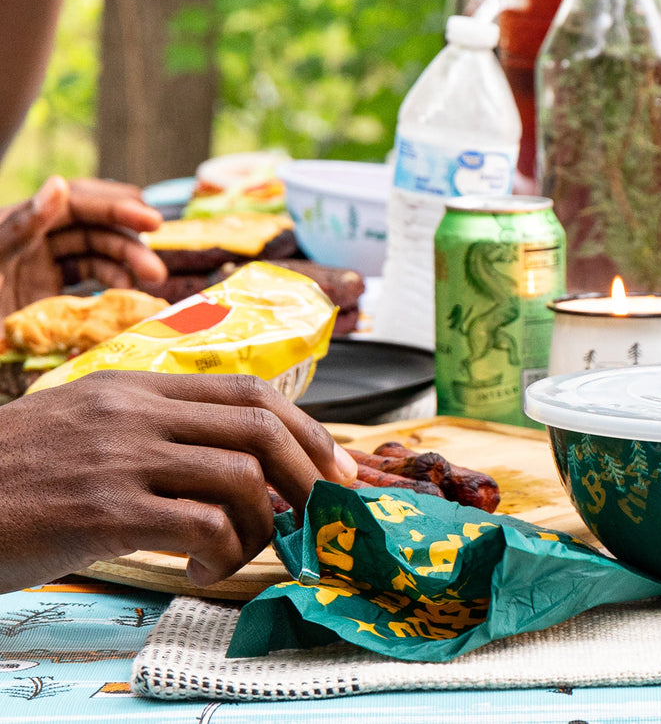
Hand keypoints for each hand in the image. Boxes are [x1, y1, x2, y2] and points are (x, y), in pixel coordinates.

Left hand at [0, 175, 167, 315]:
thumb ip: (19, 224)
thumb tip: (60, 185)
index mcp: (19, 221)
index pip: (79, 202)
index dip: (118, 209)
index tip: (154, 223)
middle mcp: (34, 237)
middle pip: (94, 228)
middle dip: (130, 245)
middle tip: (157, 272)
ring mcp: (39, 265)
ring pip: (96, 253)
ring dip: (127, 266)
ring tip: (151, 286)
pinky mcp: (45, 291)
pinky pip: (87, 279)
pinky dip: (112, 284)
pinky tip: (126, 295)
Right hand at [0, 371, 358, 591]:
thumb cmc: (10, 474)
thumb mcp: (83, 424)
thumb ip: (153, 429)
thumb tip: (237, 464)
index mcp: (135, 387)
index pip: (249, 391)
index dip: (305, 429)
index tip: (331, 467)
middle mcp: (135, 412)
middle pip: (261, 425)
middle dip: (309, 473)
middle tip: (321, 514)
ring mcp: (121, 458)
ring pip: (242, 476)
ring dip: (262, 524)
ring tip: (239, 552)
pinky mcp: (104, 511)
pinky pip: (202, 527)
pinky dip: (223, 555)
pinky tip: (203, 571)